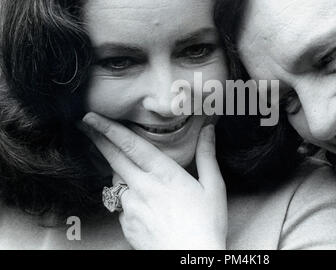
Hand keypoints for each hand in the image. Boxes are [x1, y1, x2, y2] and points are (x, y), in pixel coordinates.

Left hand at [79, 113, 227, 249]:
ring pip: (117, 181)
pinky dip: (128, 198)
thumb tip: (209, 130)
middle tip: (83, 124)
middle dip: (96, 138)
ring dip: (118, 171)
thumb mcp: (213, 188)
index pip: (131, 146)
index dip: (109, 129)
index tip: (92, 117)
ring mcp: (130, 207)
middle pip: (113, 158)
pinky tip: (145, 205)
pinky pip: (122, 204)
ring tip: (129, 170)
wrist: (189, 259)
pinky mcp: (126, 224)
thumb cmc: (206, 224)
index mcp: (164, 175)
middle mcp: (141, 188)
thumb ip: (207, 156)